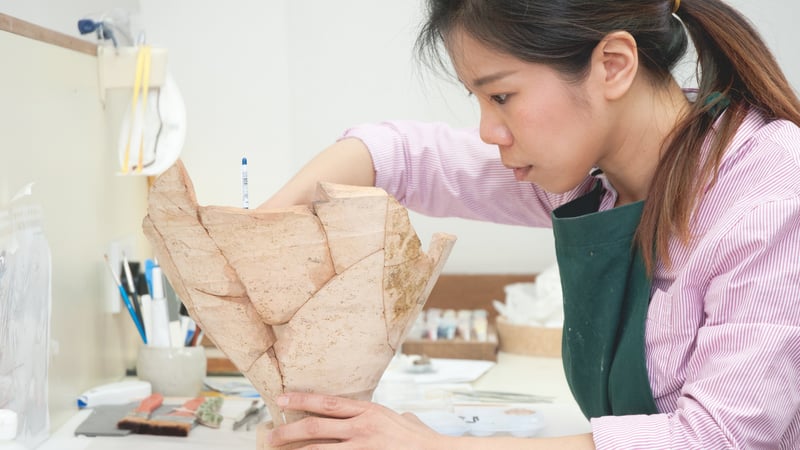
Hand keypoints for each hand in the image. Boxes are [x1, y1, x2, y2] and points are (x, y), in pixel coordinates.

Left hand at [267, 392, 445, 448]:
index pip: (327, 403)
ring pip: (318, 449)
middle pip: (315, 426)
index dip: (301, 400)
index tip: (281, 399)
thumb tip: (377, 416)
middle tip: (270, 435)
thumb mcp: (400, 419)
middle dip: (289, 431)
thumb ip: (383, 417)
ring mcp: (362, 448)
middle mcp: (362, 427)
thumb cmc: (421, 440)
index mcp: (369, 411)